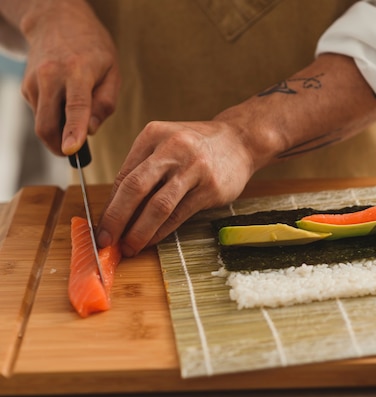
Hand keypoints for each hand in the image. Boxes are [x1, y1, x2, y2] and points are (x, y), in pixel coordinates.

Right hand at [19, 0, 119, 154]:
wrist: (57, 22)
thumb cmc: (93, 49)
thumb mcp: (113, 72)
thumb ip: (105, 103)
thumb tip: (91, 131)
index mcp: (79, 71)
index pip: (76, 107)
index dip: (73, 131)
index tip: (71, 151)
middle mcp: (51, 75)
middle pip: (48, 124)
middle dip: (59, 147)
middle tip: (74, 153)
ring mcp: (34, 82)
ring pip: (41, 123)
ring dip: (57, 133)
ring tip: (74, 123)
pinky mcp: (26, 87)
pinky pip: (40, 114)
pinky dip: (52, 119)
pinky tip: (63, 104)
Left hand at [96, 120, 255, 256]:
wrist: (239, 141)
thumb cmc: (197, 147)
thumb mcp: (166, 145)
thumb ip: (143, 170)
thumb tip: (117, 210)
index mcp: (153, 135)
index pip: (124, 175)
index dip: (109, 205)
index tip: (101, 227)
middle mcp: (172, 149)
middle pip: (135, 188)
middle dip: (116, 218)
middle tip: (105, 240)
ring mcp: (194, 168)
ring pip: (158, 205)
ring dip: (139, 231)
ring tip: (129, 247)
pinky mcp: (210, 187)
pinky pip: (179, 214)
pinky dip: (162, 231)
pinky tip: (152, 240)